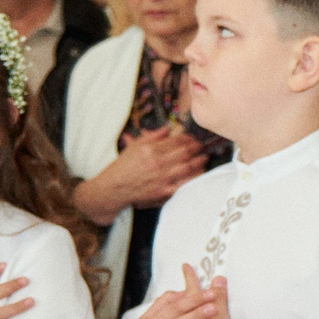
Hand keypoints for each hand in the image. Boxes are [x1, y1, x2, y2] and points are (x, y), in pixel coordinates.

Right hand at [78, 125, 207, 221]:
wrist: (114, 188)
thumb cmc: (123, 166)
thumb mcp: (134, 146)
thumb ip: (153, 136)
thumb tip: (168, 127)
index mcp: (151, 150)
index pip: (177, 140)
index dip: (189, 138)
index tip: (193, 138)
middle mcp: (158, 163)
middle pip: (186, 152)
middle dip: (197, 148)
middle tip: (201, 146)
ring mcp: (162, 177)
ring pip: (189, 167)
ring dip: (200, 161)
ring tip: (204, 158)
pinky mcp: (164, 191)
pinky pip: (184, 183)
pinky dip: (194, 177)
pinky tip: (200, 173)